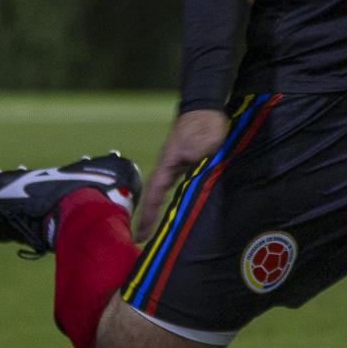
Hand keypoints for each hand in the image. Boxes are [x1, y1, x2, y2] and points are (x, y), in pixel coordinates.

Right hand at [133, 108, 230, 241]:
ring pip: (165, 193)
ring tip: (152, 231)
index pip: (155, 192)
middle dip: (147, 216)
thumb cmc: (202, 124)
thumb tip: (189, 164)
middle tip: (140, 238)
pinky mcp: (188, 166)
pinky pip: (178, 188)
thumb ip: (194, 154)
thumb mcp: (199, 140)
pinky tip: (177, 211)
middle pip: (155, 196)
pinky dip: (174, 201)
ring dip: (159, 210)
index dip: (148, 212)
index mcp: (168, 163)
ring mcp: (178, 167)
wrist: (206, 109)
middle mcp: (170, 168)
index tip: (140, 231)